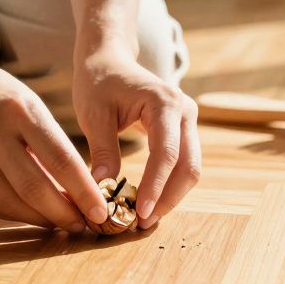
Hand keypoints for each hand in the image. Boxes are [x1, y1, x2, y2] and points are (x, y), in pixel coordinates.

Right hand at [0, 57, 108, 231]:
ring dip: (40, 220)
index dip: (84, 191)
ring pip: (10, 203)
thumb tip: (76, 196)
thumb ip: (51, 147)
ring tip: (60, 223)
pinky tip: (32, 215)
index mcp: (19, 109)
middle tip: (84, 225)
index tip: (101, 212)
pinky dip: (15, 214)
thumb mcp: (30, 105)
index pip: (60, 159)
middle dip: (64, 214)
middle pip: (34, 187)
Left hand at [72, 46, 201, 229]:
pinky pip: (182, 164)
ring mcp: (187, 121)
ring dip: (171, 196)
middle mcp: (184, 111)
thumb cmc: (98, 81)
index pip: (167, 153)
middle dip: (168, 198)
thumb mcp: (94, 114)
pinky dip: (169, 185)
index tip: (140, 213)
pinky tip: (149, 202)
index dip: (156, 186)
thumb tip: (102, 190)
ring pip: (190, 169)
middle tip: (142, 224)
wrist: (109, 59)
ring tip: (144, 218)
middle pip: (188, 166)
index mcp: (165, 102)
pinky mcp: (182, 131)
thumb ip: (102, 150)